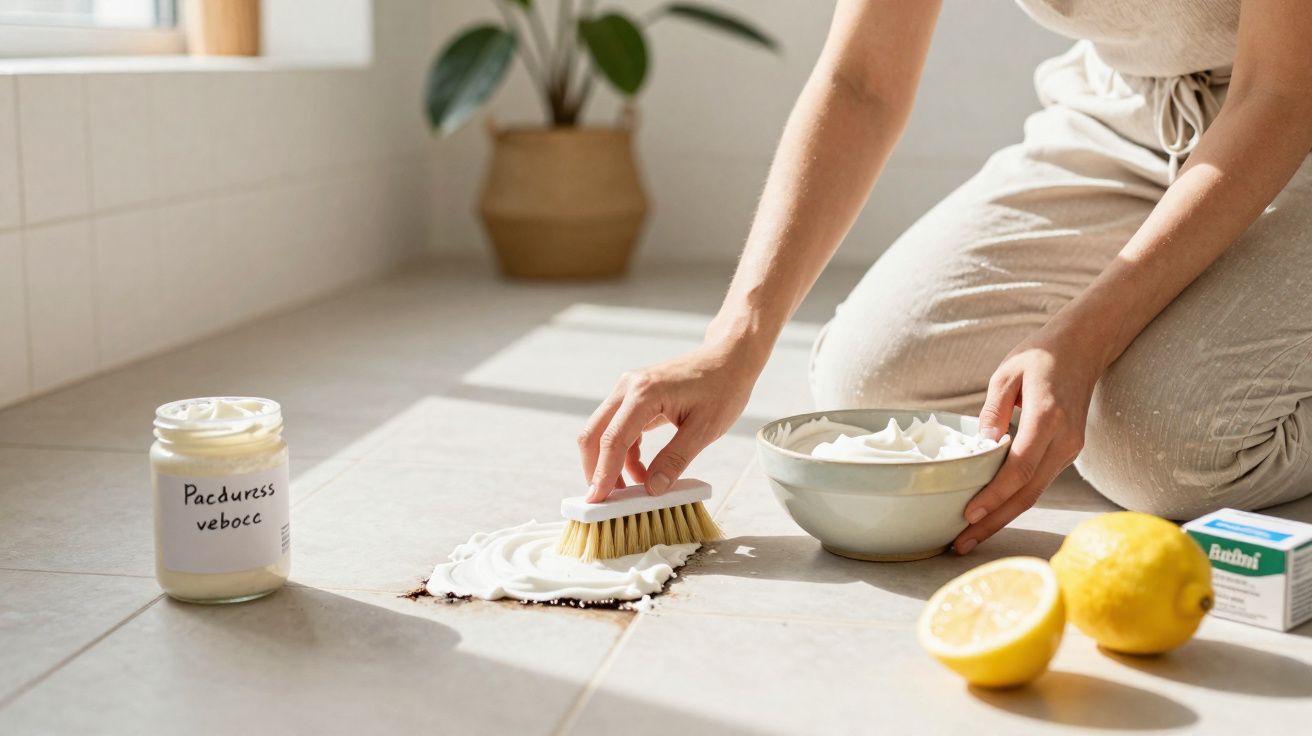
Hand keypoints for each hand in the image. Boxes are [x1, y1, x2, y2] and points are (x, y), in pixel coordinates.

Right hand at [578, 341, 759, 502]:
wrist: (728, 358)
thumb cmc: (722, 387)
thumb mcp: (704, 429)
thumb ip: (675, 460)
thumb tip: (652, 489)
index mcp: (644, 393)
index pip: (613, 440)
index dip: (603, 474)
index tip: (597, 501)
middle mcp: (628, 387)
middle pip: (595, 434)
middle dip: (595, 469)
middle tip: (605, 500)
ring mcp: (629, 389)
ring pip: (603, 432)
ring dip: (610, 463)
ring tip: (631, 490)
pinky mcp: (634, 396)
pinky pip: (618, 427)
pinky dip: (623, 452)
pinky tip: (640, 471)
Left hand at [954, 328, 1102, 553]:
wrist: (1084, 348)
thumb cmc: (1041, 355)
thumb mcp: (1006, 373)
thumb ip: (992, 411)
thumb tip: (980, 447)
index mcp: (1047, 417)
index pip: (1020, 467)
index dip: (994, 495)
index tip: (969, 514)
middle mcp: (1064, 439)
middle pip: (1028, 492)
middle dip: (994, 521)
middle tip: (960, 543)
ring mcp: (1070, 448)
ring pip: (1035, 493)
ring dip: (1002, 517)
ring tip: (969, 536)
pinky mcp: (1067, 452)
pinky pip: (1038, 482)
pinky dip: (1014, 501)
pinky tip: (991, 513)